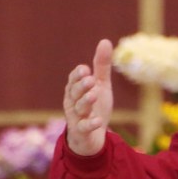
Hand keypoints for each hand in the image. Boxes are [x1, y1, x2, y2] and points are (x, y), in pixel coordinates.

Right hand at [63, 39, 113, 156]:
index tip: (86, 69)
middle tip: (90, 79)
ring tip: (94, 95)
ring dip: (85, 101)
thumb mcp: (101, 85)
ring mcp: (76, 118)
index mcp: (75, 90)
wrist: (93, 137)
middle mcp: (72, 103)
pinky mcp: (82, 132)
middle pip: (74, 93)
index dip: (78, 75)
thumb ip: (101, 66)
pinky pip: (84, 128)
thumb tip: (105, 41)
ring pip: (78, 108)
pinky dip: (90, 124)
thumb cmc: (94, 108)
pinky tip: (98, 121)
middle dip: (81, 86)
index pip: (73, 80)